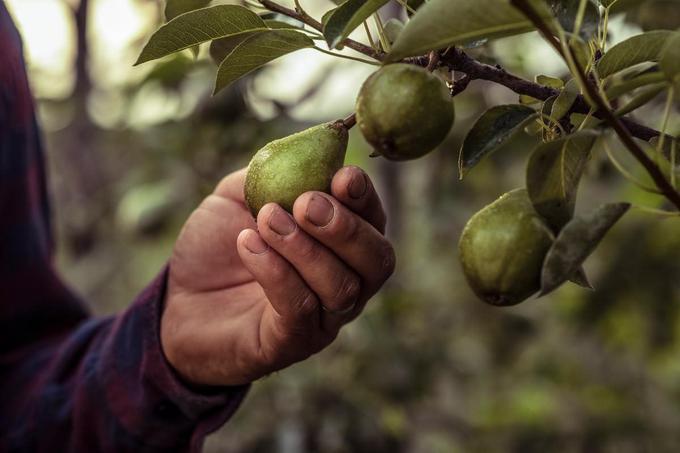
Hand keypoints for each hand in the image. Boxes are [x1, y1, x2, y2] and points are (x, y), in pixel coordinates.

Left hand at [161, 166, 394, 385]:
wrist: (178, 298)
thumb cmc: (219, 246)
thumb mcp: (241, 195)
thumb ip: (274, 174)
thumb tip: (307, 150)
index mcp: (341, 244)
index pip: (374, 222)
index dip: (365, 198)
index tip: (342, 175)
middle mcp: (345, 283)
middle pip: (377, 261)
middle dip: (345, 228)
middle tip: (304, 204)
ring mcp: (323, 318)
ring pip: (341, 287)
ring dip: (304, 248)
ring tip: (266, 220)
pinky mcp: (291, 343)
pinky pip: (300, 309)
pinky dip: (276, 272)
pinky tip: (247, 244)